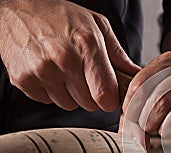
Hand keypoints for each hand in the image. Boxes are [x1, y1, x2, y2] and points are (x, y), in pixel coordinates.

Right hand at [0, 0, 139, 110]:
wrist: (16, 7)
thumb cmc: (59, 16)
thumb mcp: (96, 26)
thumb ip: (118, 54)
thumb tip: (136, 75)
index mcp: (87, 45)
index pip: (105, 95)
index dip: (110, 99)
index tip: (109, 95)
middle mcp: (63, 60)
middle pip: (89, 104)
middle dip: (91, 94)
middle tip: (83, 74)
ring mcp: (41, 71)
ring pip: (69, 105)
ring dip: (70, 93)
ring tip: (63, 70)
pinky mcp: (23, 80)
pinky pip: (47, 101)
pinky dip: (50, 91)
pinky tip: (48, 71)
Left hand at [119, 52, 170, 144]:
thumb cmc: (166, 101)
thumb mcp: (144, 101)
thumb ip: (131, 117)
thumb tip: (129, 140)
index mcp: (169, 61)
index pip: (141, 85)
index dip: (132, 107)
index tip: (131, 118)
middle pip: (161, 99)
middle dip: (149, 120)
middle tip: (148, 127)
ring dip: (167, 128)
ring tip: (164, 130)